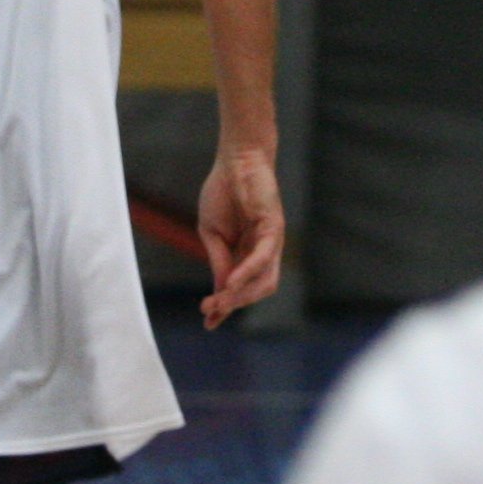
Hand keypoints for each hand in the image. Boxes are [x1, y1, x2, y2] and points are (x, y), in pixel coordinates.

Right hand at [194, 149, 284, 327]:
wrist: (235, 160)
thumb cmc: (223, 192)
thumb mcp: (212, 232)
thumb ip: (218, 260)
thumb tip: (221, 289)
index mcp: (247, 254)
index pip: (240, 287)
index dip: (225, 307)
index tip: (208, 323)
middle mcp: (264, 252)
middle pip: (256, 289)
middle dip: (233, 304)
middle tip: (210, 312)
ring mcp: (272, 241)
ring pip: (263, 280)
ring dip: (240, 295)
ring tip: (219, 303)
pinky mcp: (274, 228)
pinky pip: (262, 257)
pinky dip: (246, 272)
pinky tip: (230, 283)